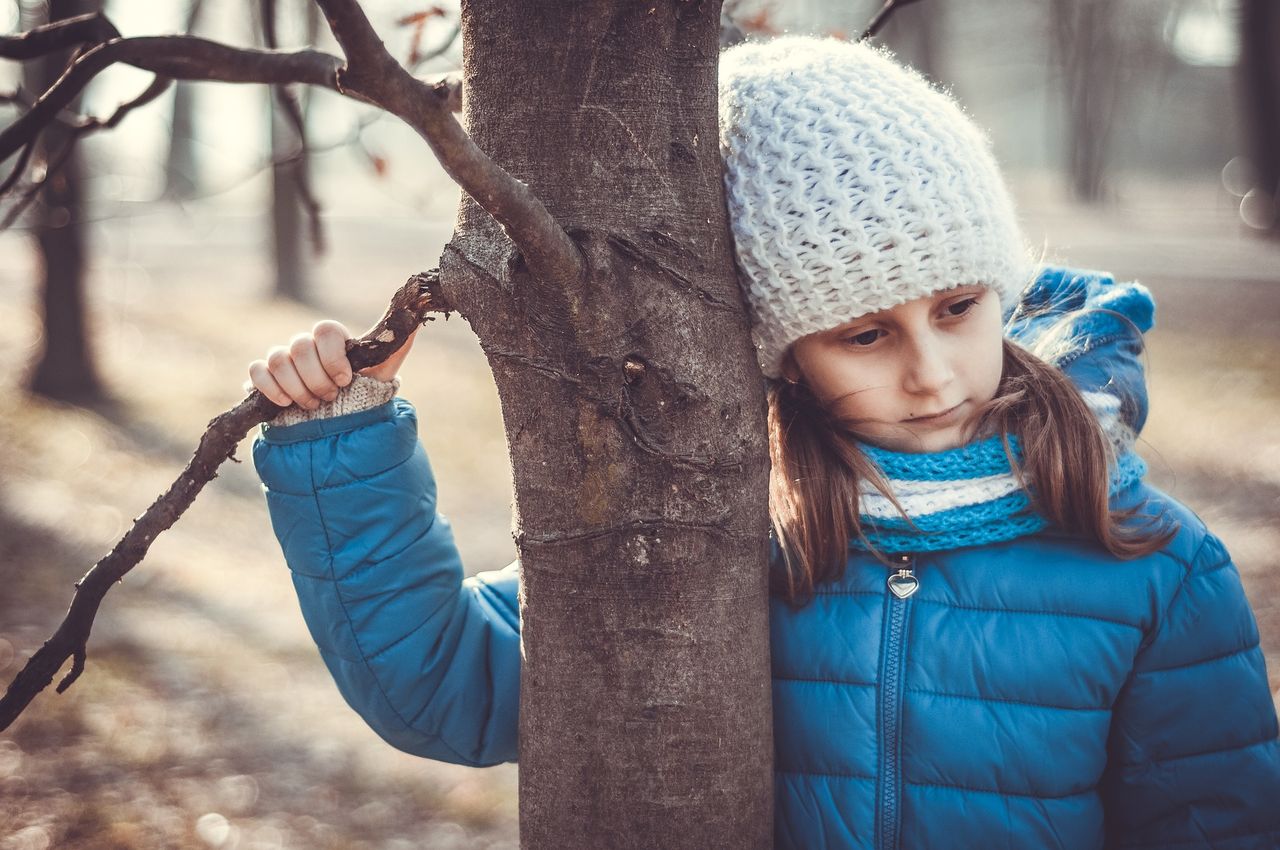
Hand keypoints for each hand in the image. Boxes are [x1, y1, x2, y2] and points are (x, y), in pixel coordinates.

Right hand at [248, 320, 417, 407]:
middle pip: (299, 346)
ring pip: (277, 358)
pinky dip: (270, 387)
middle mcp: (307, 346)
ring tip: (313, 406)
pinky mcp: (266, 379)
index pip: (325, 329)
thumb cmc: (364, 394)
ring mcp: (284, 361)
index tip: (346, 379)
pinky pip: (256, 371)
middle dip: (317, 378)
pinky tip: (286, 404)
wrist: (341, 427)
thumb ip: (398, 343)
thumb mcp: (384, 370)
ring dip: (297, 387)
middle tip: (331, 397)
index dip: (333, 355)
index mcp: (333, 340)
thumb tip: (418, 312)